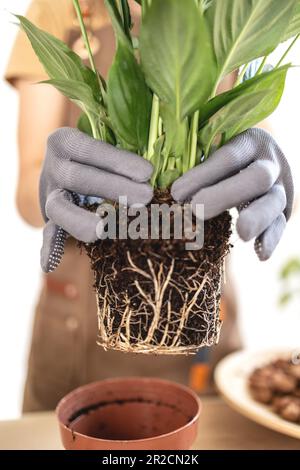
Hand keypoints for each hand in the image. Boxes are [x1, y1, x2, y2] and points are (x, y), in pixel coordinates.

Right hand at [40, 127, 152, 271]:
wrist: (69, 168)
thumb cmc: (103, 155)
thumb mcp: (110, 140)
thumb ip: (127, 143)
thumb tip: (154, 164)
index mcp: (65, 142)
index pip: (89, 149)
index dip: (117, 161)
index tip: (147, 172)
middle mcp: (54, 168)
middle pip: (77, 178)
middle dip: (113, 188)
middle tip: (145, 197)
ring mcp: (50, 196)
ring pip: (59, 208)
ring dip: (82, 220)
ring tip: (103, 230)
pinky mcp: (52, 220)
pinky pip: (49, 235)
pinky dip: (49, 249)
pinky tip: (50, 265)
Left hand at [171, 128, 293, 260]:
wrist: (262, 164)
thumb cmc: (225, 162)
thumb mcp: (216, 152)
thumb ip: (198, 164)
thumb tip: (167, 190)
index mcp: (250, 143)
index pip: (229, 157)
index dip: (202, 175)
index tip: (176, 193)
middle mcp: (270, 164)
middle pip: (256, 177)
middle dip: (225, 194)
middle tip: (196, 209)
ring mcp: (280, 189)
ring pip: (274, 202)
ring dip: (257, 217)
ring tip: (242, 232)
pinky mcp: (283, 212)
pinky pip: (280, 226)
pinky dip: (271, 239)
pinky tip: (260, 254)